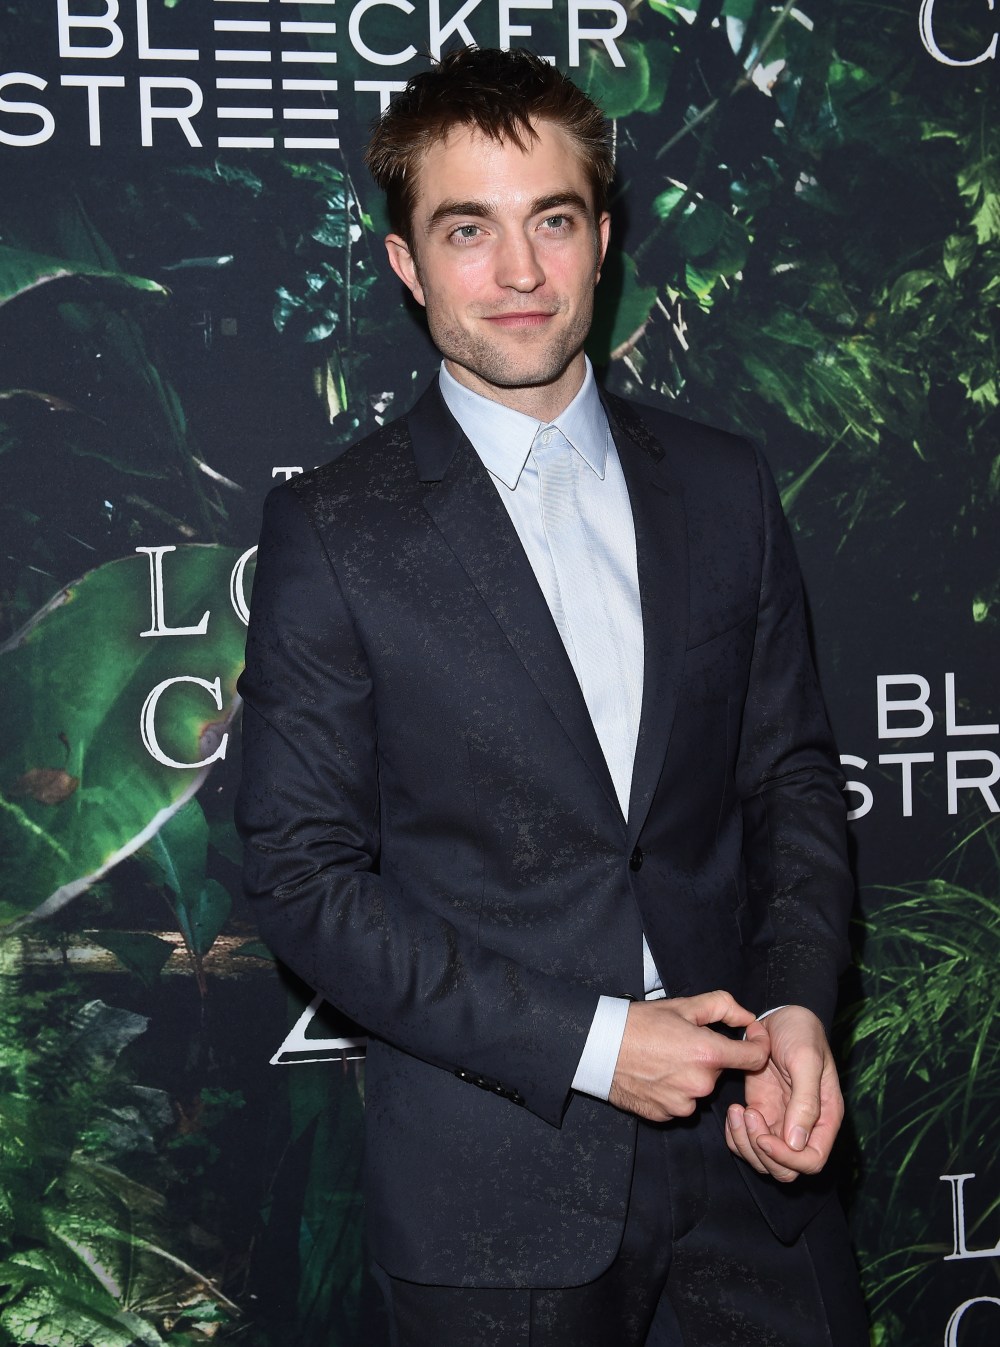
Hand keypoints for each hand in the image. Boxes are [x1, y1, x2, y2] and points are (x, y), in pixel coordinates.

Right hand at [609, 990, 768, 1122]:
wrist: (599, 1047)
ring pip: (700, 1088)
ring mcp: (683, 1104)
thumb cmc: (639, 1024)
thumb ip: (723, 1007)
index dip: (758, 1045)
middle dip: (710, 1057)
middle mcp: (700, 1084)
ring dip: (691, 1075)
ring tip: (664, 1059)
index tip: (751, 1038)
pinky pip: (681, 1102)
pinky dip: (674, 1090)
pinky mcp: (666, 1115)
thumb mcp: (683, 1005)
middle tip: (683, 1042)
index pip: (755, 1058)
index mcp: (708, 1054)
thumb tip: (747, 1018)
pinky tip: (656, 1074)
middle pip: (721, 1071)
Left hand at [725, 1005, 843, 1181]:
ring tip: (738, 1111)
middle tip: (749, 1116)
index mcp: (825, 1117)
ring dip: (746, 1144)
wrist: (780, 1014)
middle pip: (785, 1169)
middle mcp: (804, 1126)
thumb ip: (805, 1101)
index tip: (764, 1135)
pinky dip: (736, 1136)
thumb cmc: (800, 1032)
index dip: (787, 1159)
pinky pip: (746, 1141)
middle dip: (763, 1153)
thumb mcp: (806, 1060)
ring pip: (763, 1160)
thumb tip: (796, 1142)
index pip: (812, 1161)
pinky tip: (733, 1112)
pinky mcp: (761, 1111)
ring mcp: (780, 1120)